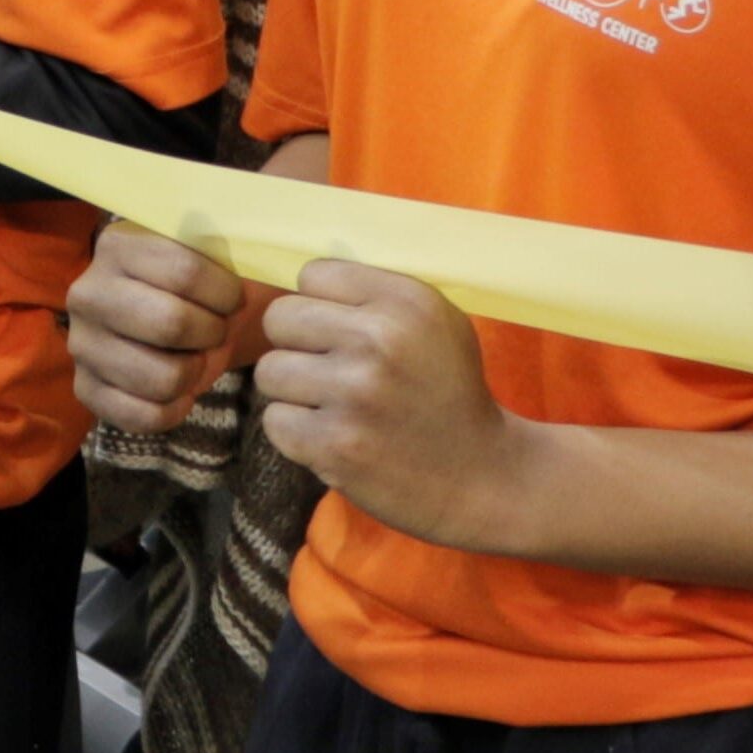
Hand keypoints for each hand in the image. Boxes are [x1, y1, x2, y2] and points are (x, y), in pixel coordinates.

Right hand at [68, 222, 258, 433]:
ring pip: (160, 377)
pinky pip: (142, 416)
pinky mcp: (85, 388)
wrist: (160, 318)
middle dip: (211, 333)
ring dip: (194, 373)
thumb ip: (235, 255)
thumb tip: (269, 269)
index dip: (226, 293)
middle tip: (215, 330)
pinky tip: (180, 391)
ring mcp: (82, 343)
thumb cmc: (196, 287)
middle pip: (171, 324)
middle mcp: (89, 292)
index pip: (185, 271)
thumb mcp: (211, 257)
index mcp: (119, 245)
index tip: (232, 299)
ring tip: (195, 358)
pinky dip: (174, 409)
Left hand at [252, 261, 535, 552]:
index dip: (319, 303)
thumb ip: (377, 295)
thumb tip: (305, 279)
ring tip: (330, 405)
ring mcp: (354, 395)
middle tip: (327, 368)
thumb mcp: (437, 323)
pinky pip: (274, 421)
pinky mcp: (335, 445)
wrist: (483, 477)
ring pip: (269, 371)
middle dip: (296, 344)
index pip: (312, 275)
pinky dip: (296, 433)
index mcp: (405, 302)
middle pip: (279, 318)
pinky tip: (332, 437)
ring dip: (293, 392)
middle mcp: (378, 341)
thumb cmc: (452, 392)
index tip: (340, 329)